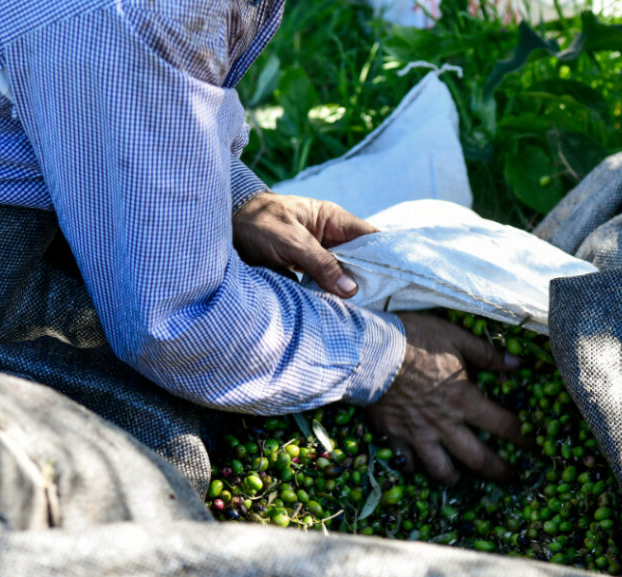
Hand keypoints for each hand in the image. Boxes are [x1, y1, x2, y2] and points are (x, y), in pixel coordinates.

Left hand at [232, 192, 375, 297]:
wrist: (223, 228)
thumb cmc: (257, 224)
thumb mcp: (290, 241)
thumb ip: (320, 263)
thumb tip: (352, 289)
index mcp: (331, 219)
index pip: (369, 237)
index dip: (386, 255)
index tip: (398, 278)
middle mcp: (327, 237)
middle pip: (358, 260)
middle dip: (367, 279)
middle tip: (379, 303)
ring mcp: (315, 254)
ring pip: (341, 275)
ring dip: (346, 291)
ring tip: (362, 311)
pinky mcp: (302, 270)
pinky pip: (323, 284)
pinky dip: (328, 296)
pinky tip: (336, 311)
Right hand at [367, 312, 524, 484]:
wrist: (369, 351)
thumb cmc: (414, 339)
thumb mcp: (455, 337)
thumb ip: (487, 354)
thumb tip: (518, 363)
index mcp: (464, 399)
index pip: (503, 426)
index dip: (522, 437)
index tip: (531, 444)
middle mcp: (445, 424)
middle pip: (478, 459)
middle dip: (498, 472)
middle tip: (509, 479)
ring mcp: (418, 434)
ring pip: (441, 470)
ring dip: (455, 478)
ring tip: (461, 478)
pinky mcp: (394, 436)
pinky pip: (407, 463)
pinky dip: (414, 467)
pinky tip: (418, 465)